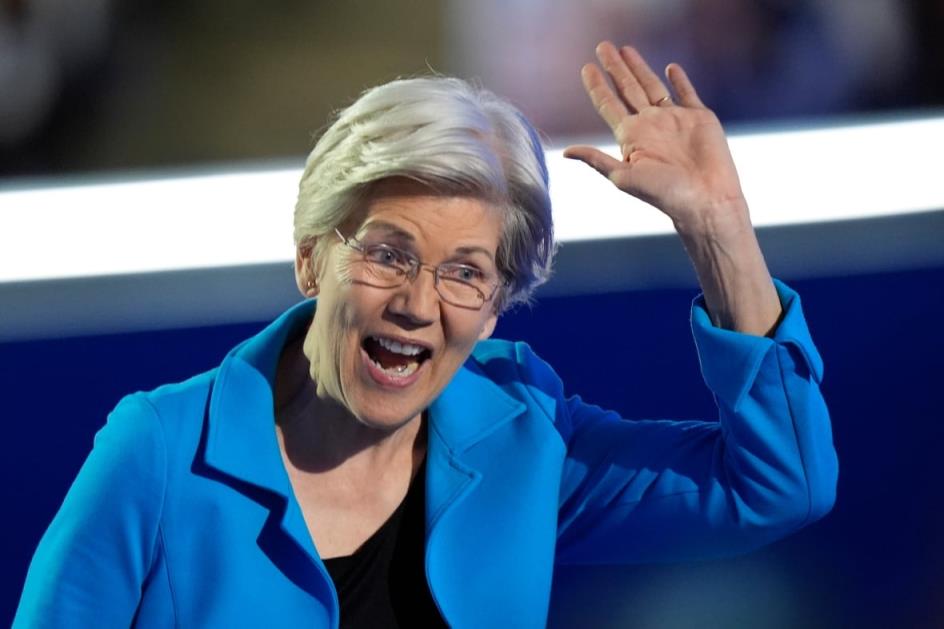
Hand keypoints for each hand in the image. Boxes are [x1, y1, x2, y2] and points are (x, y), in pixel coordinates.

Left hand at [564, 42, 746, 234]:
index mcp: (631, 137)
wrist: (705, 199)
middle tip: (602, 46)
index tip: (587, 68)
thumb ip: (596, 160)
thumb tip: (566, 152)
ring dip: (640, 68)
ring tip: (627, 49)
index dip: (597, 87)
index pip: (609, 105)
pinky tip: (670, 68)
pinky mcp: (699, 117)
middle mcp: (650, 125)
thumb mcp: (623, 177)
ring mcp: (674, 120)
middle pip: (628, 89)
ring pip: (652, 86)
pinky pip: (686, 93)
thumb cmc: (664, 194)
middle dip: (615, 68)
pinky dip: (679, 80)